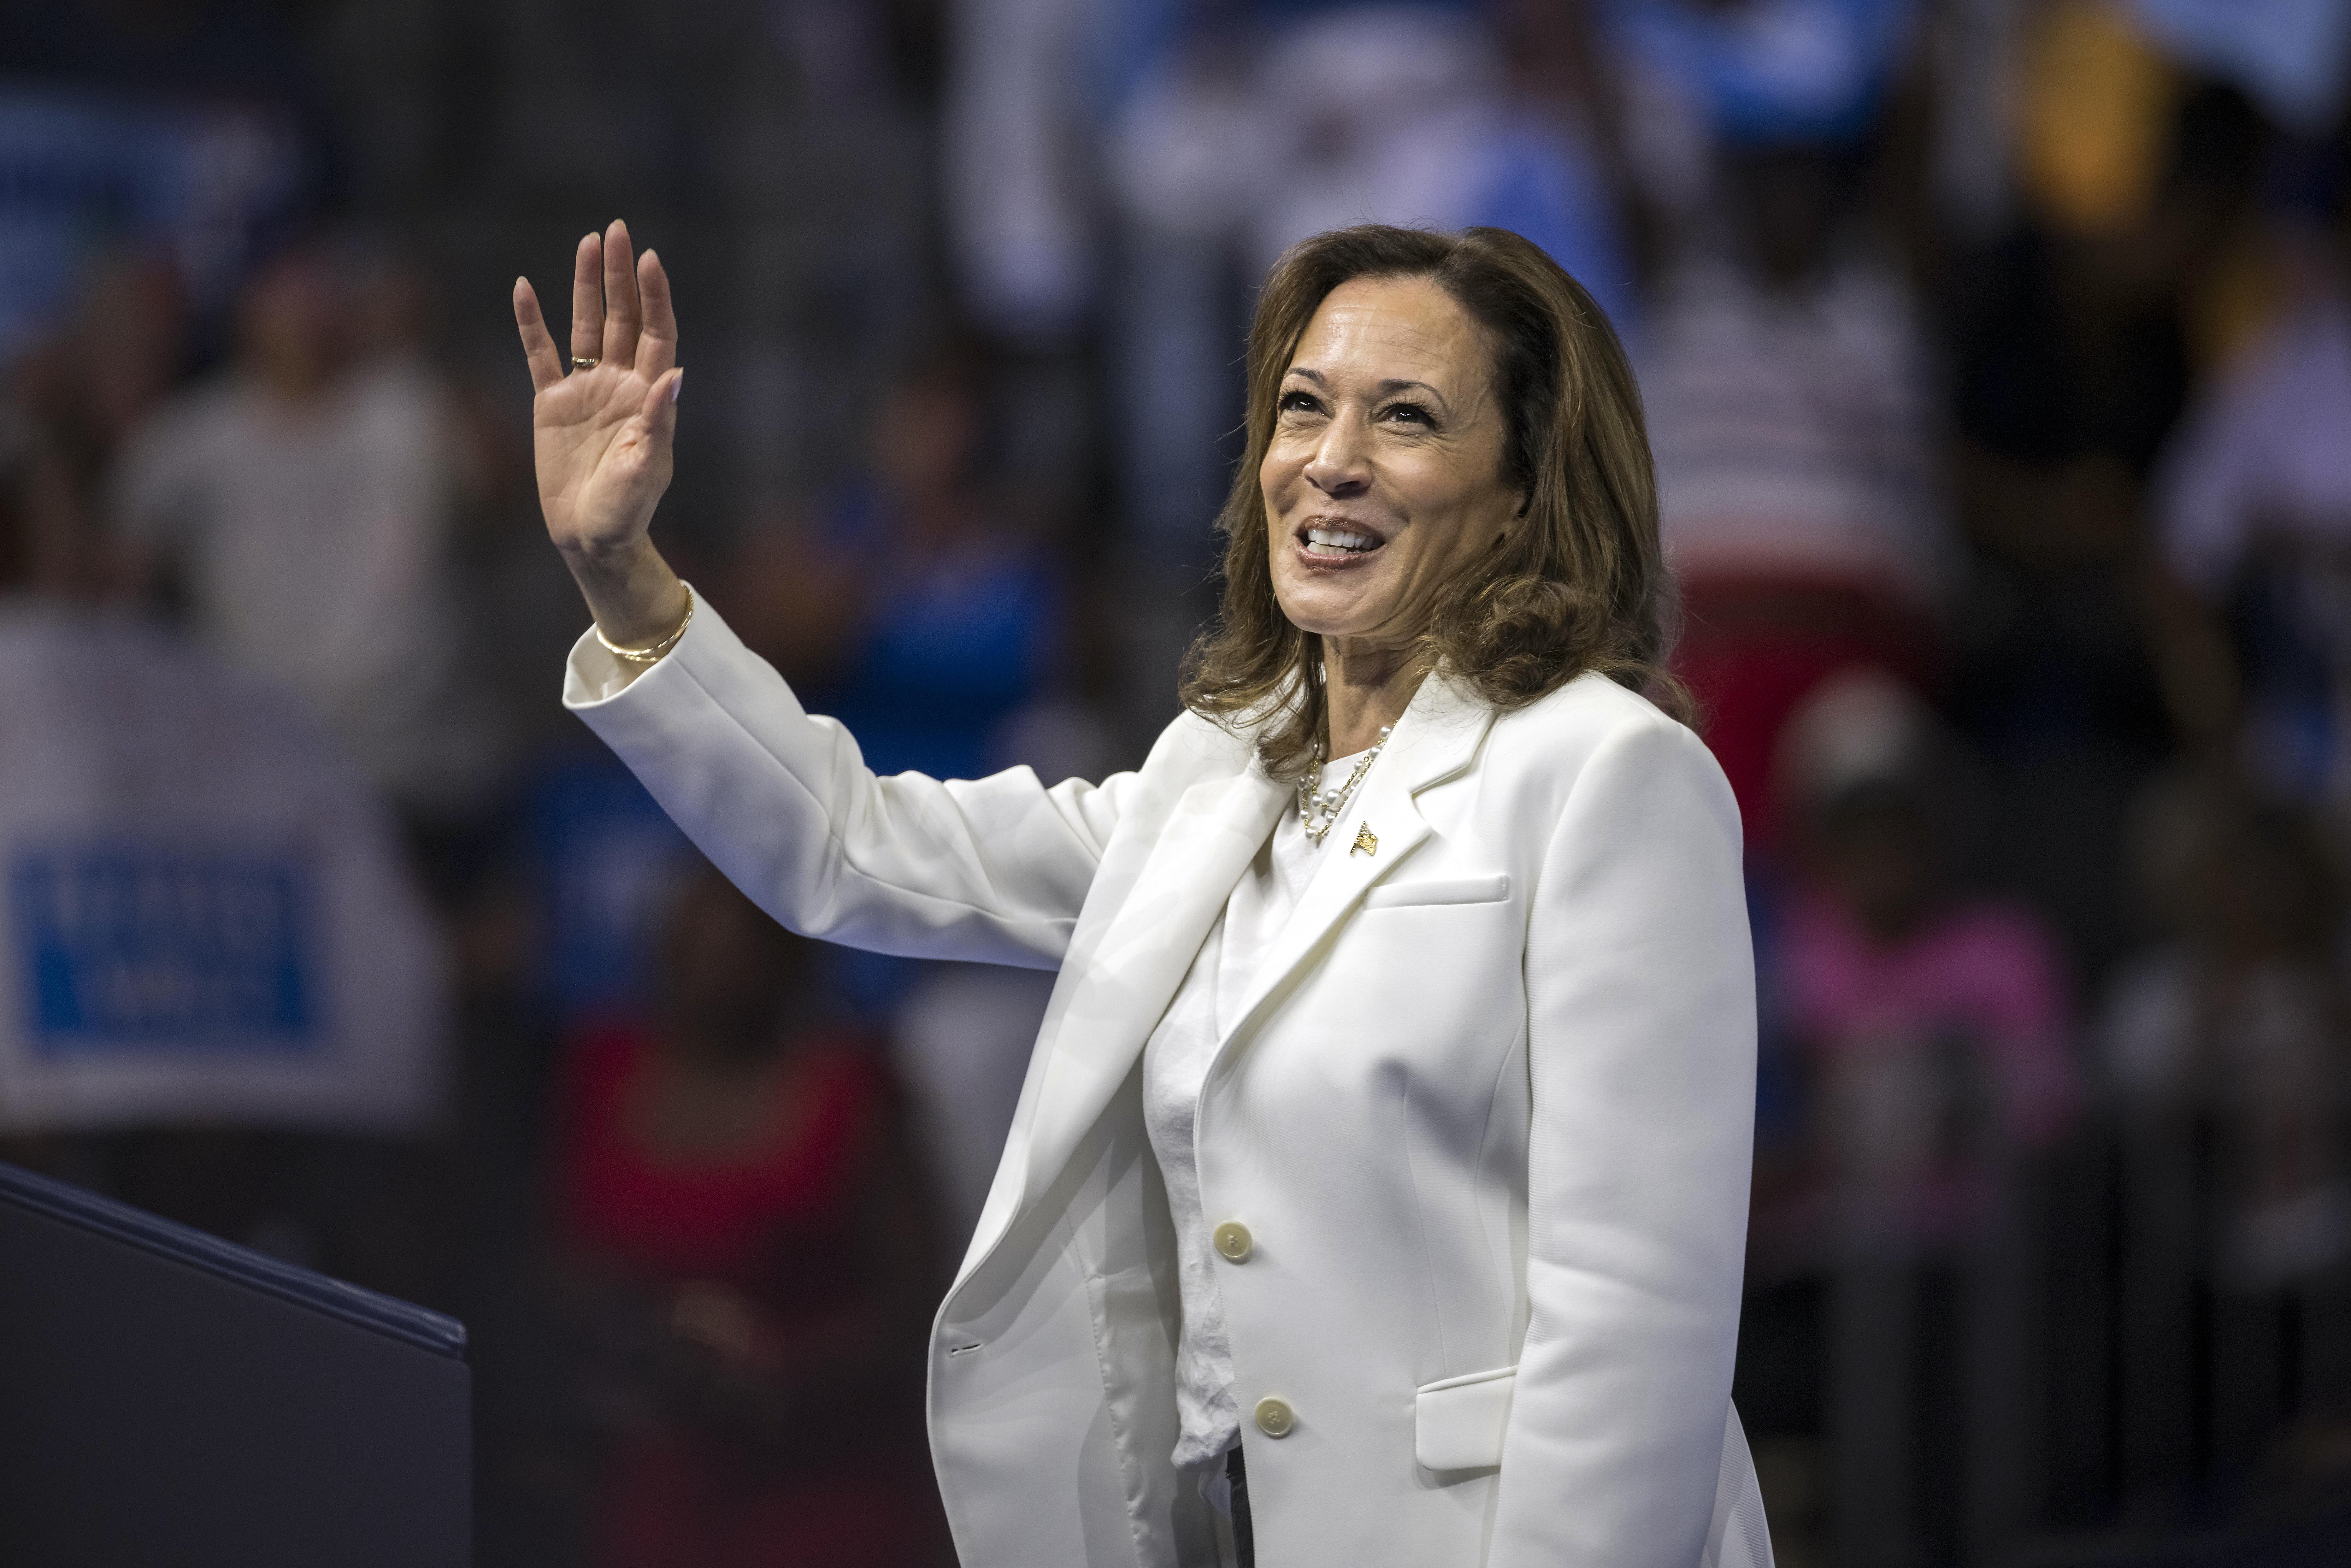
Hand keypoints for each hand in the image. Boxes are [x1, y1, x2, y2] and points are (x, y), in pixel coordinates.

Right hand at [514, 221, 687, 642]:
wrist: (592, 536)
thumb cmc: (627, 509)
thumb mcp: (647, 467)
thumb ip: (658, 422)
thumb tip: (674, 377)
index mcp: (649, 397)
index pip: (655, 333)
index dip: (653, 297)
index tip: (650, 259)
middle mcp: (620, 385)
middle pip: (621, 318)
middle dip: (621, 276)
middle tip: (617, 230)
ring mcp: (585, 390)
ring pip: (585, 326)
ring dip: (586, 286)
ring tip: (587, 243)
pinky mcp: (551, 403)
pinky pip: (539, 354)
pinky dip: (531, 323)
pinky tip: (524, 288)